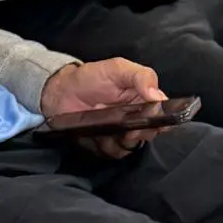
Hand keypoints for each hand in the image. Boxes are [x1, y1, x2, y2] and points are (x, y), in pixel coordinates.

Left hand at [39, 57, 167, 159]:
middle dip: (143, 133)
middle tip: (131, 129)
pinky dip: (111, 149)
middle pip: (150, 133)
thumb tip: (159, 97)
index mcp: (142, 98)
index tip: (154, 121)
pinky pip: (115, 153)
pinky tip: (102, 139)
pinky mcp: (105, 144)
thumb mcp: (117, 68)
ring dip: (127, 143)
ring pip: (134, 146)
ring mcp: (120, 132)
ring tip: (115, 133)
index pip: (162, 113)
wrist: (61, 92)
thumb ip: (141, 76)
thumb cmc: (90, 77)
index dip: (161, 120)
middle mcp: (135, 117)